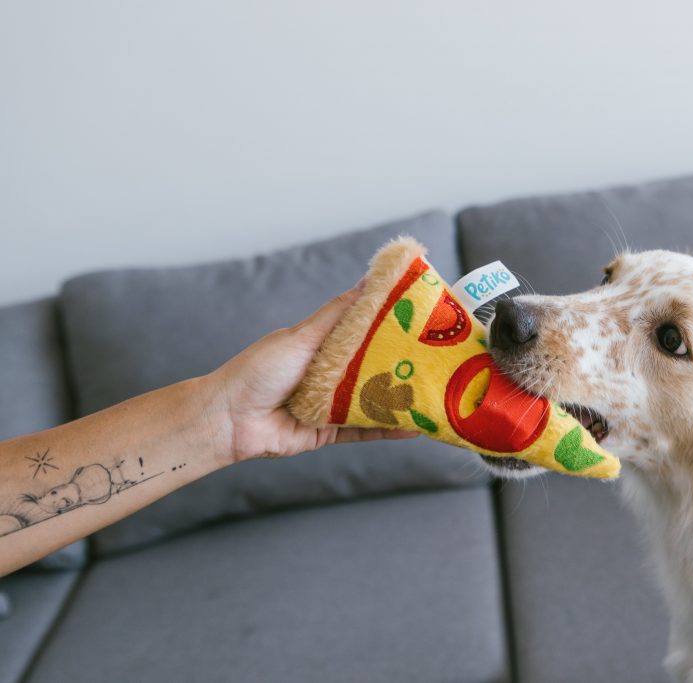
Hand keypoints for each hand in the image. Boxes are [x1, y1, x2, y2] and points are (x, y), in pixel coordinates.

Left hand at [205, 283, 417, 462]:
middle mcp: (328, 374)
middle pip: (372, 368)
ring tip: (433, 392)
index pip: (362, 332)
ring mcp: (330, 404)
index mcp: (321, 346)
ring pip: (373, 401)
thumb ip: (336, 315)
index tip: (419, 317)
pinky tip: (416, 426)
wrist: (230, 420)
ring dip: (400, 399)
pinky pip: (365, 430)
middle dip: (401, 365)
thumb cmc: (259, 371)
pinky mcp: (329, 432)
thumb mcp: (301, 336)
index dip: (389, 326)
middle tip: (436, 358)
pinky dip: (390, 429)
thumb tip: (367, 282)